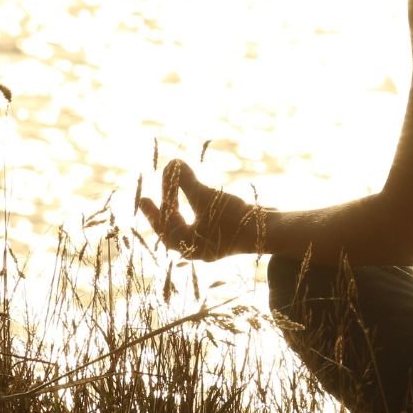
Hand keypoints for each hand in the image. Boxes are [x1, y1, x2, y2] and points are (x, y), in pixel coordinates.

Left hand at [138, 160, 267, 260]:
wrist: (268, 230)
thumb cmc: (234, 218)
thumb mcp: (206, 197)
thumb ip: (185, 182)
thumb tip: (172, 163)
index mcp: (188, 246)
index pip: (165, 227)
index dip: (154, 211)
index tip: (143, 198)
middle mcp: (199, 250)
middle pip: (175, 230)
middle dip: (166, 211)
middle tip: (150, 199)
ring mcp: (214, 245)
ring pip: (189, 228)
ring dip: (181, 211)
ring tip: (174, 198)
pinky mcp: (226, 237)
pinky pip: (203, 225)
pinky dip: (197, 212)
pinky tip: (199, 200)